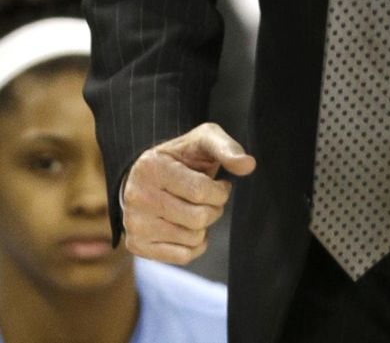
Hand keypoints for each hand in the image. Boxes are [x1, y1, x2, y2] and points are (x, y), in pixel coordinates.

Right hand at [122, 123, 255, 264]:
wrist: (147, 176)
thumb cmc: (181, 157)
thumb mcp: (203, 140)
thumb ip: (227, 148)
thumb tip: (248, 165)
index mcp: (152, 167)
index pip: (200, 191)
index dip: (220, 191)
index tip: (220, 185)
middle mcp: (137, 197)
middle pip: (198, 218)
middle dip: (215, 208)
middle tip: (210, 199)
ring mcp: (134, 224)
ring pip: (192, 239)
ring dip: (204, 226)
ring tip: (195, 209)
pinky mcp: (136, 245)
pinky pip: (182, 256)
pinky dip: (195, 244)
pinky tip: (188, 226)